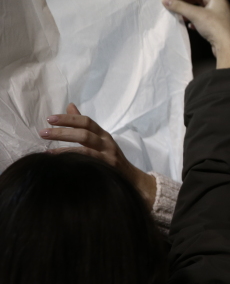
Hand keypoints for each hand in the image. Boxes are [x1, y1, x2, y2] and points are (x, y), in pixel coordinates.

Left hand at [39, 103, 157, 206]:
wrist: (130, 177)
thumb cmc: (111, 156)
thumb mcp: (99, 138)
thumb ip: (84, 124)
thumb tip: (69, 106)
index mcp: (103, 134)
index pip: (86, 121)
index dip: (68, 119)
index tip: (50, 119)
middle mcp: (106, 143)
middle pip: (85, 133)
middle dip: (63, 132)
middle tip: (43, 133)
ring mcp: (107, 157)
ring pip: (86, 149)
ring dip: (65, 149)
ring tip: (47, 151)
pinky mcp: (107, 169)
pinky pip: (88, 164)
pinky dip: (74, 163)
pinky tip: (61, 164)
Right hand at [162, 0, 229, 69]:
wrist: (229, 47)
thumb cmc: (215, 27)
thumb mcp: (195, 15)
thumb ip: (180, 7)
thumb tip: (166, 1)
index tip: (169, 0)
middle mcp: (219, 4)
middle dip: (184, 3)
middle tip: (172, 8)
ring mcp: (219, 15)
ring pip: (199, 10)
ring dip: (188, 13)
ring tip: (179, 17)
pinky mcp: (218, 26)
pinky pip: (203, 20)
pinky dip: (195, 21)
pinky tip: (190, 26)